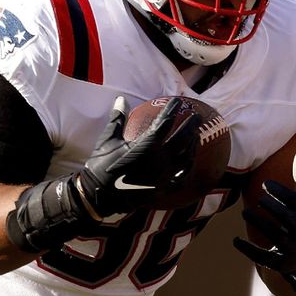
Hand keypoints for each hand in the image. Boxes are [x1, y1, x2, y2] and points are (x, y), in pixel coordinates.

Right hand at [77, 96, 199, 215]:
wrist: (99, 196)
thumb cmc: (101, 166)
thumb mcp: (108, 139)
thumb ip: (118, 118)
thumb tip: (120, 99)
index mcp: (147, 145)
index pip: (165, 122)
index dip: (172, 110)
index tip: (177, 101)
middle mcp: (160, 160)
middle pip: (182, 139)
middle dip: (191, 125)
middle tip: (196, 117)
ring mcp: (164, 176)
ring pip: (186, 158)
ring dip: (192, 146)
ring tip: (194, 137)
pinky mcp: (163, 190)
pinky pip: (182, 178)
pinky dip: (187, 168)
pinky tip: (188, 162)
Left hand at [234, 147, 295, 272]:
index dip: (281, 193)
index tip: (266, 184)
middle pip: (288, 220)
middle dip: (272, 207)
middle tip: (258, 198)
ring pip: (275, 237)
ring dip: (258, 223)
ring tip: (244, 211)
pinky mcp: (283, 265)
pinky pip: (264, 258)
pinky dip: (249, 250)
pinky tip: (235, 240)